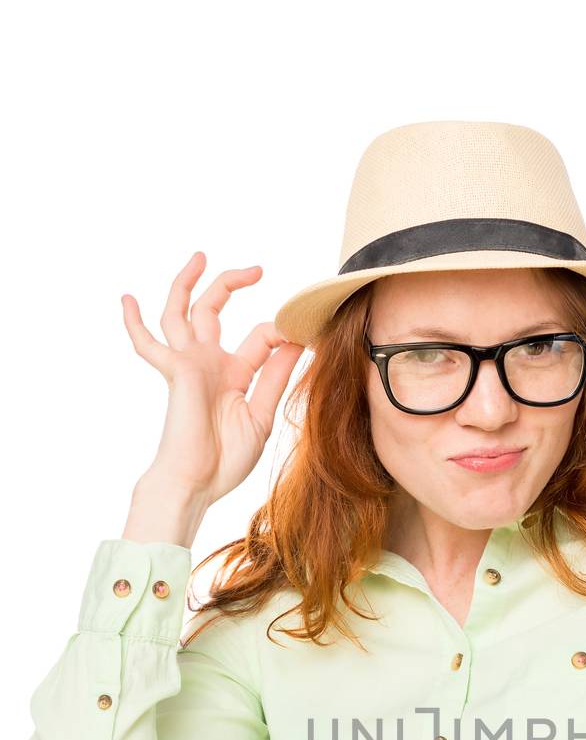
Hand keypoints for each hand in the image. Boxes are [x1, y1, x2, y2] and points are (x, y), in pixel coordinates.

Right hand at [122, 252, 303, 514]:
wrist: (198, 483)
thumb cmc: (226, 459)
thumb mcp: (261, 415)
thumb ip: (274, 377)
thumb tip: (296, 343)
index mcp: (234, 374)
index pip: (259, 338)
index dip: (282, 334)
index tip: (305, 336)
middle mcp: (210, 363)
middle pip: (213, 310)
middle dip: (231, 285)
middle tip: (257, 269)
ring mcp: (190, 365)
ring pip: (181, 313)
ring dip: (187, 284)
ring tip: (200, 257)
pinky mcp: (176, 372)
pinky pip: (149, 344)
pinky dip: (135, 323)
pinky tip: (127, 300)